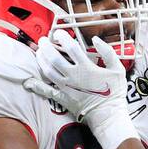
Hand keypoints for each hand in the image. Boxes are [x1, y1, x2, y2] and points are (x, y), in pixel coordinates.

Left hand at [24, 31, 136, 148]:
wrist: (108, 115)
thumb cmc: (114, 93)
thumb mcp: (118, 69)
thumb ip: (108, 53)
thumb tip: (96, 40)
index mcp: (86, 67)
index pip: (70, 46)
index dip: (62, 36)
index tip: (58, 33)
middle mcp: (73, 76)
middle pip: (54, 57)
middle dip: (46, 46)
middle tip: (44, 40)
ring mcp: (67, 87)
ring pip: (48, 71)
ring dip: (41, 60)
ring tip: (39, 52)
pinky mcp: (63, 97)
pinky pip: (47, 90)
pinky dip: (37, 85)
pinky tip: (30, 81)